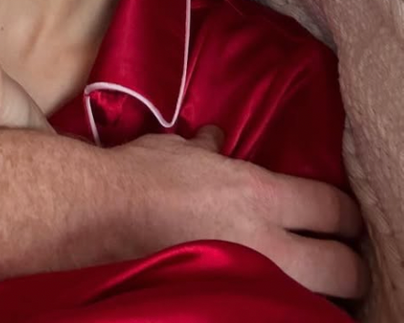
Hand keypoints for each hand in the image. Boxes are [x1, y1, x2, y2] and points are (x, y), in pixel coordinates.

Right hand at [114, 127, 366, 299]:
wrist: (98, 214)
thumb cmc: (138, 175)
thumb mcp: (180, 149)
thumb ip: (208, 147)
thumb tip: (216, 138)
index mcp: (257, 193)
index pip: (329, 207)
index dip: (345, 214)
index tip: (345, 219)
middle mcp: (262, 240)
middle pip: (337, 266)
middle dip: (346, 265)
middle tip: (342, 263)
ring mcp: (243, 276)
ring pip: (310, 298)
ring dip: (314, 291)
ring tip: (308, 285)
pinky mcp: (219, 299)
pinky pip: (263, 306)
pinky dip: (269, 302)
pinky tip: (263, 297)